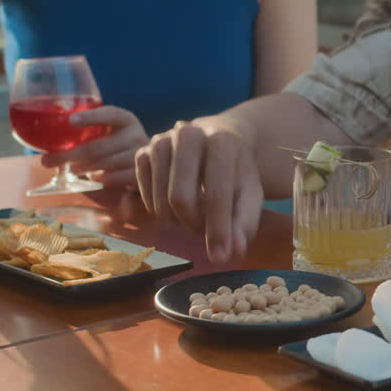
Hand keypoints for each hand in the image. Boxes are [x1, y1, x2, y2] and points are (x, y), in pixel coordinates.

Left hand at [41, 105, 146, 187]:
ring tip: (71, 169)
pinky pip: (117, 176)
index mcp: (126, 120)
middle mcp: (136, 134)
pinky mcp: (140, 173)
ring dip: (84, 167)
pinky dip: (103, 177)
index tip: (70, 121)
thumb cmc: (120, 148)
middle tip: (49, 160)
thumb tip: (48, 137)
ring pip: (105, 162)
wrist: (149, 166)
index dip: (91, 117)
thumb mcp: (110, 134)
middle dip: (71, 154)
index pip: (110, 114)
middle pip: (99, 145)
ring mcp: (140, 155)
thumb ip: (90, 133)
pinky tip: (95, 177)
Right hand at [135, 117, 262, 263]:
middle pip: (180, 199)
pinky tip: (176, 205)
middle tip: (205, 229)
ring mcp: (160, 141)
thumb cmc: (235, 172)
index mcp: (221, 141)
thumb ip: (244, 223)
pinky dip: (161, 211)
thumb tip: (232, 251)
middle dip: (194, 224)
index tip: (220, 257)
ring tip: (195, 214)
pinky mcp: (141, 152)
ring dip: (178, 221)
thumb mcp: (249, 195)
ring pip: (160, 201)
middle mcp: (187, 134)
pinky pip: (145, 198)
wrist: (215, 142)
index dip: (217, 230)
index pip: (216, 194)